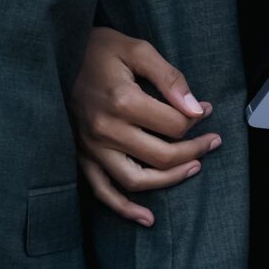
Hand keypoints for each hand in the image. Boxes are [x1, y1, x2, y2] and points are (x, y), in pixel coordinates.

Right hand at [70, 28, 220, 227]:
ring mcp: (92, 148)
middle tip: (213, 141)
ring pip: (137, 180)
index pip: (174, 125)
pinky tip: (148, 218)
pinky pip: (103, 192)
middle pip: (162, 155)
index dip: (197, 119)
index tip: (206, 110)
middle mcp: (106, 131)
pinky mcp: (81, 157)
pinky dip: (125, 209)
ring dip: (170, 180)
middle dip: (194, 150)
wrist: (55, 54)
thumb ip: (169, 78)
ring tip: (194, 168)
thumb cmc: (99, 49)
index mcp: (123, 101)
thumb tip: (196, 108)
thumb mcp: (137, 49)